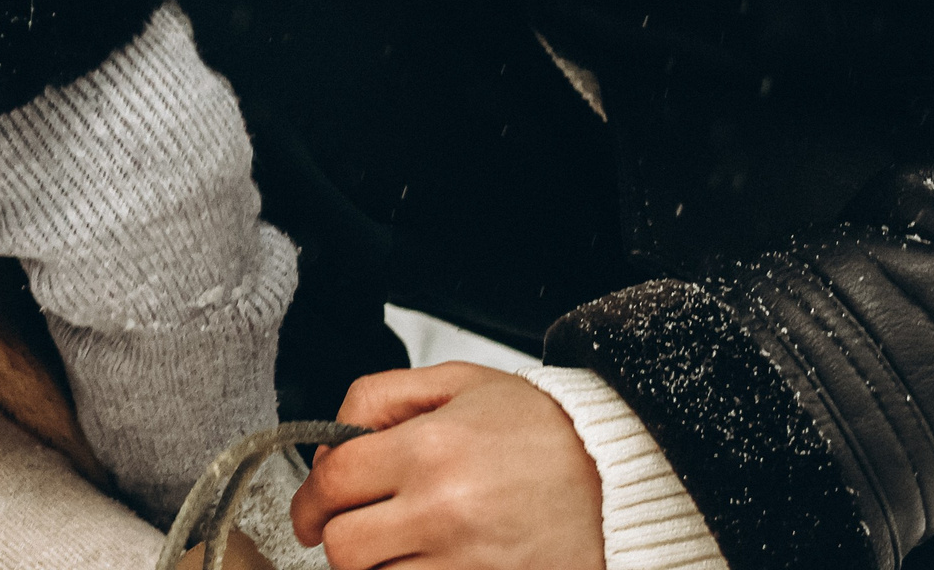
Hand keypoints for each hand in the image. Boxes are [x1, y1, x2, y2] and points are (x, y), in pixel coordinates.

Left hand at [292, 365, 603, 569]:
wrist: (623, 478)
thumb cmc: (544, 430)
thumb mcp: (458, 381)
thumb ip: (380, 397)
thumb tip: (331, 438)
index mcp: (430, 451)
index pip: (333, 483)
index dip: (310, 498)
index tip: (310, 508)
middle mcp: (445, 512)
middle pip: (346, 548)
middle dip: (338, 538)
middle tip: (349, 527)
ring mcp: (470, 564)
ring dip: (378, 566)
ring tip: (400, 543)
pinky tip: (428, 561)